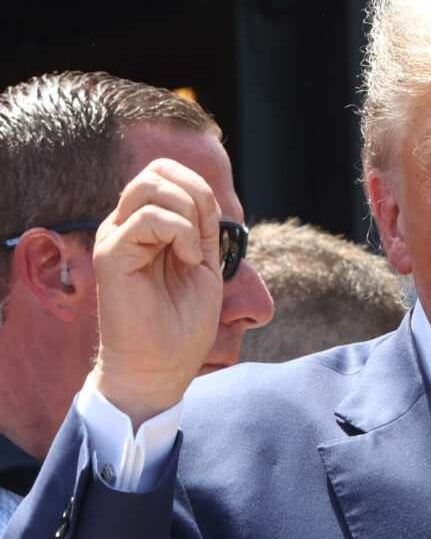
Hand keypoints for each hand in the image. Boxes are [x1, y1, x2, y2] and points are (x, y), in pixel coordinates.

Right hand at [92, 159, 223, 428]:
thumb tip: (204, 195)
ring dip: (189, 213)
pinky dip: (181, 233)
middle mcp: (124, 226)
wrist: (161, 367)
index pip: (164, 173)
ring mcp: (115, 238)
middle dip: (196, 192)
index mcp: (145, 226)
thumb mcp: (204, 263)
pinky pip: (148, 218)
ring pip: (149, 186)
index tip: (212, 227)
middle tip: (206, 233)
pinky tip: (189, 261)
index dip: (197, 186)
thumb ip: (203, 227)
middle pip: (155, 170)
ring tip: (195, 252)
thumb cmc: (182, 323)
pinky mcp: (111, 255)